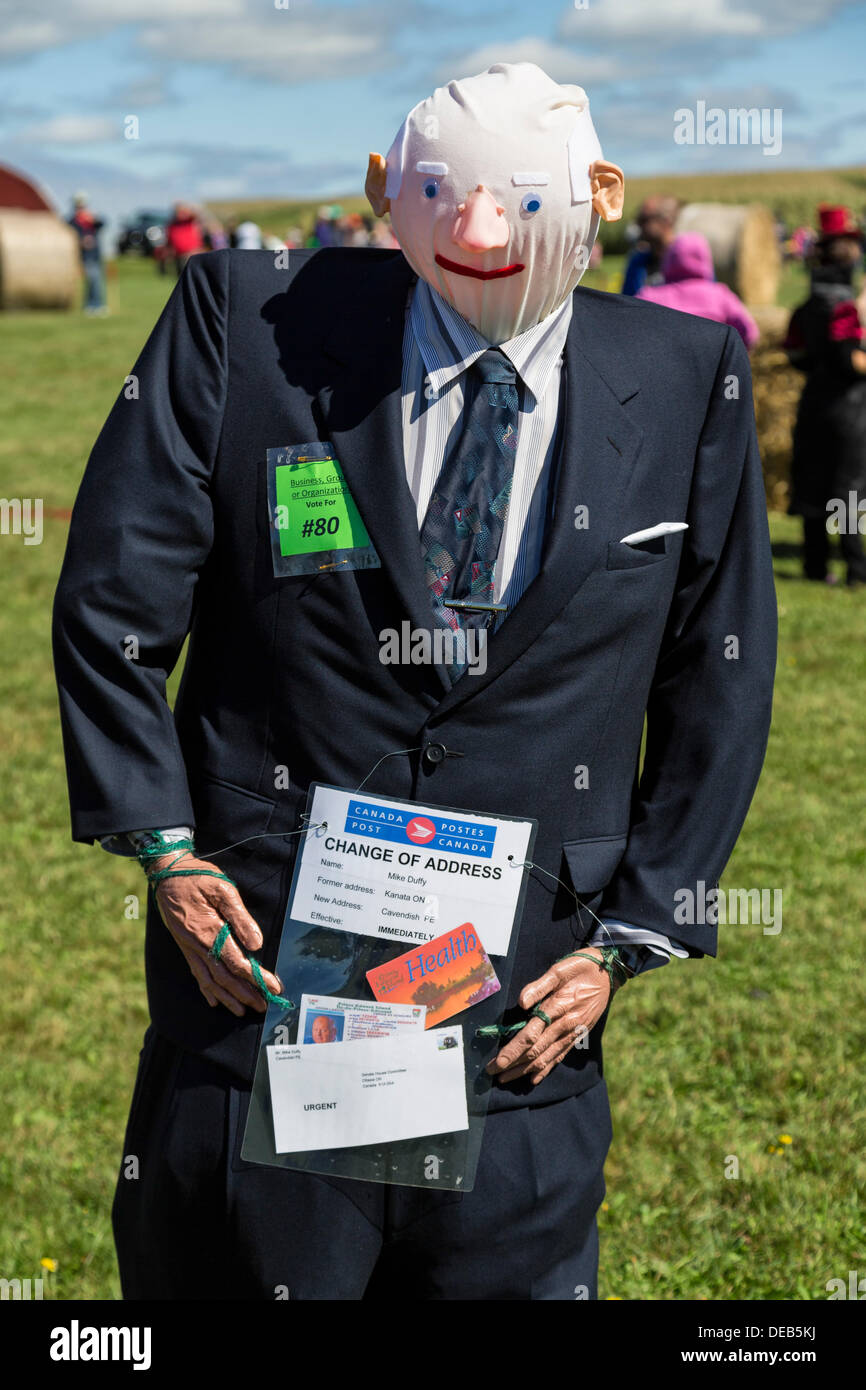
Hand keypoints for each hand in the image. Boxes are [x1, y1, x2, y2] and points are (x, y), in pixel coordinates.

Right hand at [150, 854, 282, 1016]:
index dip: (257, 978)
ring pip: (209, 980)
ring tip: (242, 1010)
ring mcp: (189, 948)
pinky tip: (214, 1000)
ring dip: (227, 997)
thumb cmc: (198, 877)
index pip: (238, 963)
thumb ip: (239, 917)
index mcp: (210, 932)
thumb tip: (256, 943)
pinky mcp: (184, 946)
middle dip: (245, 994)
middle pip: (225, 977)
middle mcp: (198, 946)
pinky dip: (206, 989)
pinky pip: (196, 973)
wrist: (166, 874)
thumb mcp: (222, 889)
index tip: (274, 987)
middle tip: (263, 1006)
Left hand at [485, 949, 613, 1085]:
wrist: (609, 972)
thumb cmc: (581, 967)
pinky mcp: (579, 1035)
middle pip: (535, 1051)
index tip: (497, 1063)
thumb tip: (521, 1003)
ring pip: (546, 1057)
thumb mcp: (559, 970)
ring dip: (525, 1070)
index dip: (513, 1051)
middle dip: (513, 1064)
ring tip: (507, 1078)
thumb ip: (539, 986)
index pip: (530, 1035)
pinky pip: (560, 1055)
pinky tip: (534, 1078)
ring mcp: (573, 1033)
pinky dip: (546, 1069)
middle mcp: (566, 1025)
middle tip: (494, 1073)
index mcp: (558, 1007)